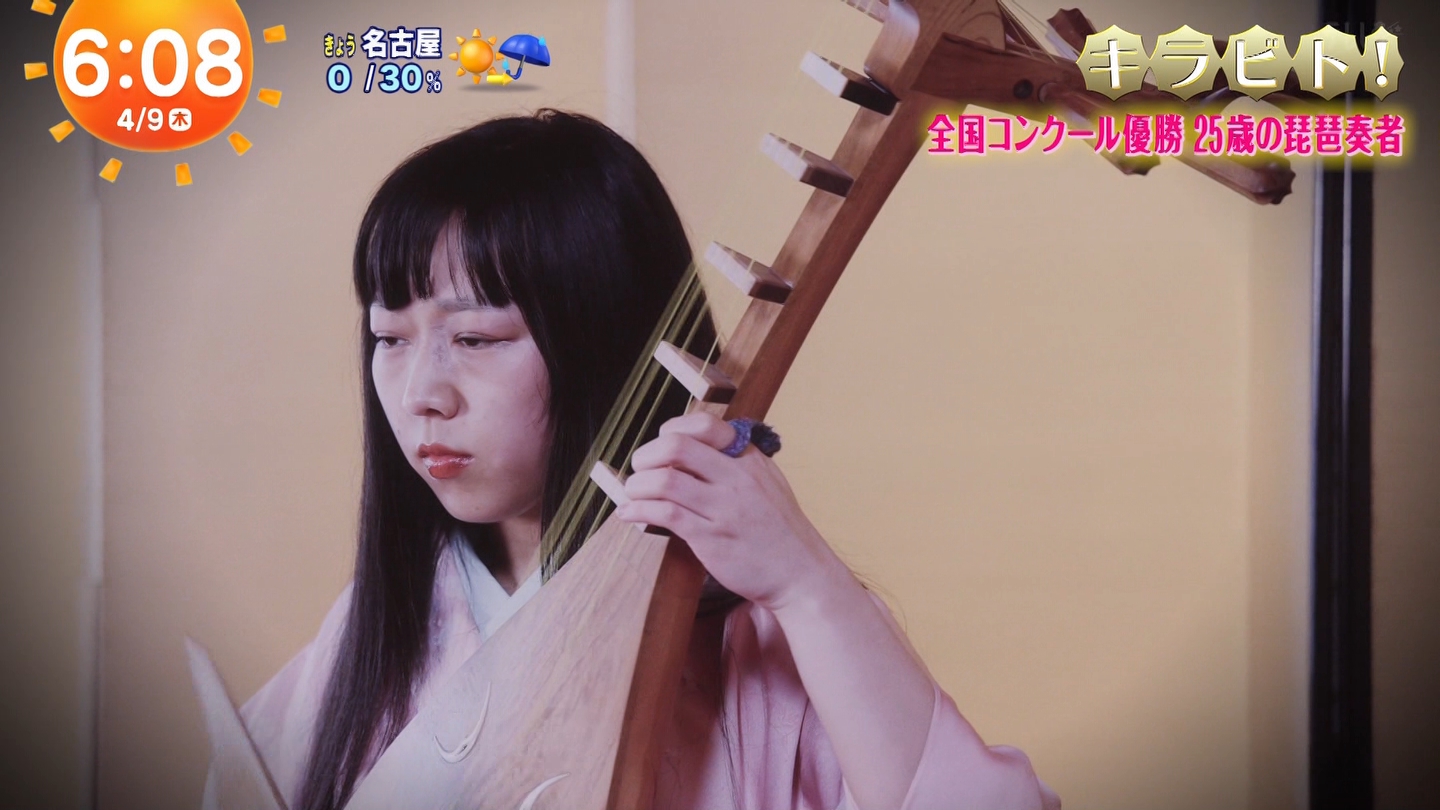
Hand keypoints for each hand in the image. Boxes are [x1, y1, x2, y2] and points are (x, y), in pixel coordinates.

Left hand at [614, 412, 848, 611]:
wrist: (800, 574)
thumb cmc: (780, 531)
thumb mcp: (768, 482)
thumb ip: (737, 462)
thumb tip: (695, 448)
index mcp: (749, 459)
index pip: (704, 426)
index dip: (671, 431)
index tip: (660, 447)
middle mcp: (736, 478)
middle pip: (676, 446)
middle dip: (646, 456)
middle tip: (639, 470)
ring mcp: (723, 508)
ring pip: (664, 480)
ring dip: (637, 485)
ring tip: (632, 494)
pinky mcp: (711, 538)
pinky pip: (665, 514)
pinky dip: (639, 510)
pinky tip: (630, 513)